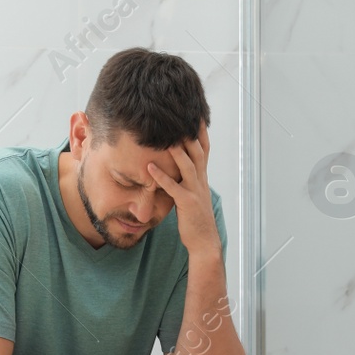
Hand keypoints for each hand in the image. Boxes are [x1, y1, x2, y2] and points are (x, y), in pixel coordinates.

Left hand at [147, 120, 217, 257]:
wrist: (205, 241)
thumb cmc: (195, 218)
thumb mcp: (193, 193)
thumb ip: (187, 179)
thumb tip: (177, 166)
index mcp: (202, 177)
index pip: (203, 148)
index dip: (199, 131)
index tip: (194, 113)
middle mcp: (201, 180)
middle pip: (198, 151)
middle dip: (190, 132)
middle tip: (181, 114)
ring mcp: (195, 191)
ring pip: (188, 165)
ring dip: (176, 150)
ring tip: (164, 136)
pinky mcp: (187, 203)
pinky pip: (174, 187)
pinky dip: (161, 177)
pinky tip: (149, 168)